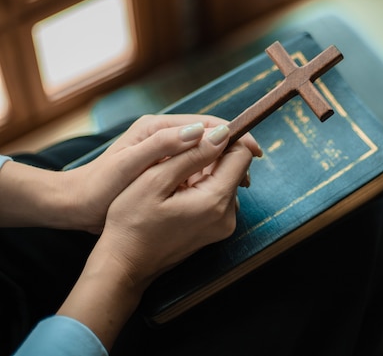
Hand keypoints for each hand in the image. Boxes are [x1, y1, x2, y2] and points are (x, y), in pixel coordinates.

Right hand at [57, 123, 254, 348]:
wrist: (125, 265)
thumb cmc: (131, 222)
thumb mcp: (154, 181)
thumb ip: (191, 155)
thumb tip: (222, 133)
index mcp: (216, 200)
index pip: (241, 155)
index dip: (226, 137)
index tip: (202, 133)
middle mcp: (228, 214)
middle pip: (235, 167)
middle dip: (212, 154)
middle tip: (177, 155)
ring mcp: (224, 225)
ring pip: (225, 180)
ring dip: (205, 170)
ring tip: (172, 175)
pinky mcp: (216, 229)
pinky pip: (217, 196)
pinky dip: (201, 186)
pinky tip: (176, 191)